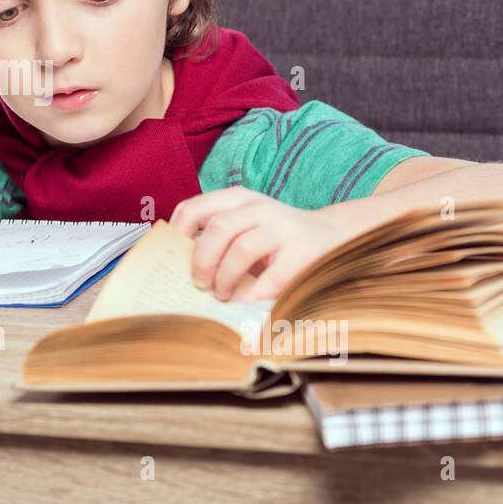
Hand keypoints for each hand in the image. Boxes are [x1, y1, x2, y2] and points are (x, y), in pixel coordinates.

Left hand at [168, 187, 352, 301]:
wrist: (331, 236)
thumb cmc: (275, 238)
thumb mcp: (246, 225)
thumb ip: (218, 238)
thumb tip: (179, 268)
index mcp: (237, 199)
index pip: (194, 208)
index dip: (177, 234)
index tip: (171, 258)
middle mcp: (259, 208)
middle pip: (217, 229)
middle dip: (201, 261)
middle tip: (199, 283)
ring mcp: (282, 229)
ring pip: (240, 249)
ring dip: (224, 278)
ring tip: (221, 294)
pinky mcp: (300, 254)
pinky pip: (269, 278)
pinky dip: (250, 296)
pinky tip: (242, 305)